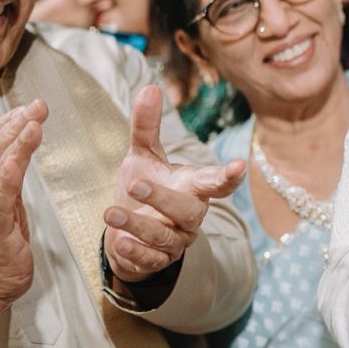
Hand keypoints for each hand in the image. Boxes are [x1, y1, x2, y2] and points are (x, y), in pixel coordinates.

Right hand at [0, 102, 47, 310]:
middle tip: (38, 106)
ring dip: (15, 145)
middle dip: (15, 126)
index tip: (29, 106)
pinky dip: (7, 180)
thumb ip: (9, 177)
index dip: (5, 123)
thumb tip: (23, 147)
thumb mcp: (3, 202)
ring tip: (32, 124)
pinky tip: (17, 162)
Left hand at [104, 85, 243, 281]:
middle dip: (163, 198)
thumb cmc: (142, 190)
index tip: (238, 165)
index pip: (217, 182)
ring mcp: (176, 240)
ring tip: (110, 212)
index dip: (229, 176)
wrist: (126, 233)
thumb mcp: (142, 156)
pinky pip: (152, 259)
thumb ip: (146, 126)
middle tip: (135, 184)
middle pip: (188, 210)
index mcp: (193, 187)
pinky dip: (135, 251)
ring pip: (166, 236)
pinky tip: (118, 240)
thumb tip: (150, 87)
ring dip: (138, 225)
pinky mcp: (158, 261)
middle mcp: (191, 215)